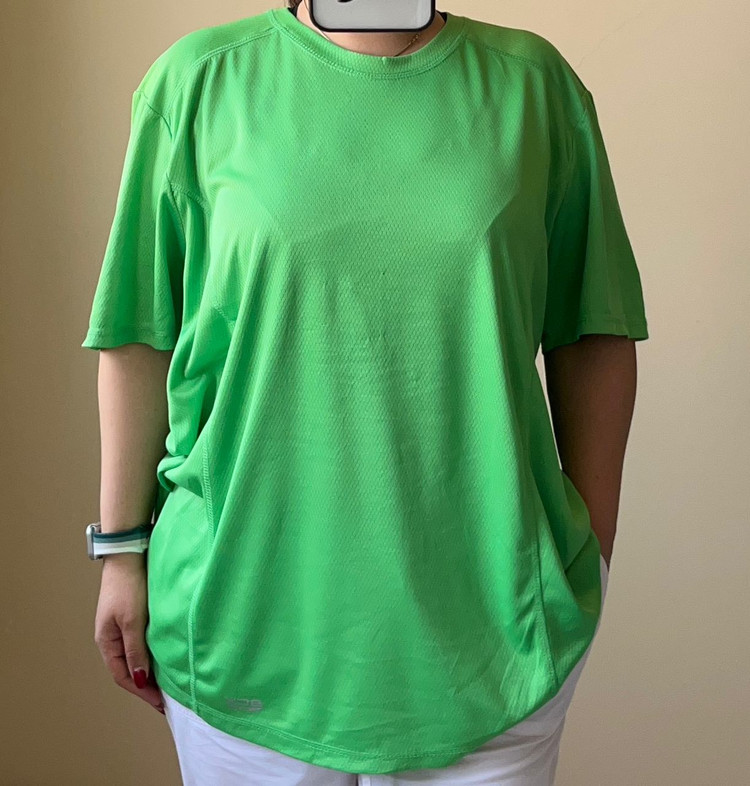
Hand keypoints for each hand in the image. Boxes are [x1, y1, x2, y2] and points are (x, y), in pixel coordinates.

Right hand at [94, 554, 164, 713]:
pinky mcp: (132, 617)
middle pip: (128, 670)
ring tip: (168, 684)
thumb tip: (140, 680)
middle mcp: (111, 638)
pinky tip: (165, 658)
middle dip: (145, 686)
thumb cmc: (128, 586)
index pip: (123, 676)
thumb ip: (136, 650)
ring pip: (135, 657)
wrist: (128, 554)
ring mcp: (121, 627)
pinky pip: (140, 644)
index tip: (160, 704)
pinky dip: (151, 655)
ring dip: (149, 672)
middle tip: (167, 700)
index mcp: (106, 642)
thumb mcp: (132, 621)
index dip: (141, 692)